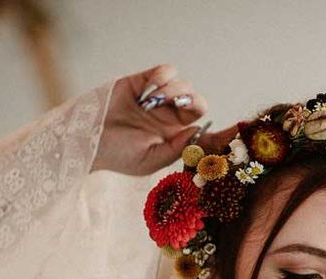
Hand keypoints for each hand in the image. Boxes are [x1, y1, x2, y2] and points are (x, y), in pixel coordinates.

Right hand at [90, 64, 238, 175]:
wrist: (85, 138)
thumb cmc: (116, 155)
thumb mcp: (149, 160)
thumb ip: (177, 149)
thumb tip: (200, 131)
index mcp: (175, 139)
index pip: (207, 134)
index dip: (225, 132)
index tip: (240, 130)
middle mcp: (169, 119)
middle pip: (198, 103)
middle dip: (194, 103)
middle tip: (179, 108)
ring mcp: (158, 100)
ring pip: (184, 86)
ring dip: (174, 91)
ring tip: (153, 103)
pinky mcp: (143, 81)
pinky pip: (166, 71)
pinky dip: (163, 77)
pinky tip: (150, 89)